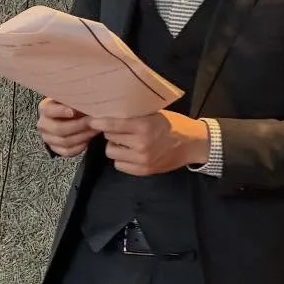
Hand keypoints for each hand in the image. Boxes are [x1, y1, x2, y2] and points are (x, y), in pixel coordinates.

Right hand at [38, 99, 96, 158]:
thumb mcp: (71, 98)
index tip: (73, 111)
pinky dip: (80, 146)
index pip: (49, 111)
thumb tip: (86, 101)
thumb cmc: (72, 105)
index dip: (61, 112)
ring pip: (65, 141)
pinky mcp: (56, 149)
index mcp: (44, 108)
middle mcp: (43, 124)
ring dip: (83, 136)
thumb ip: (75, 99)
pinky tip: (88, 139)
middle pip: (59, 129)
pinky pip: (68, 151)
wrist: (69, 117)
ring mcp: (48, 138)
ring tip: (94, 129)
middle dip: (78, 126)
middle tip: (92, 121)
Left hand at [90, 110, 209, 177]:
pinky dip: (122, 158)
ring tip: (126, 141)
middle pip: (109, 137)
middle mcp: (141, 144)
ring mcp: (141, 160)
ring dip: (115, 146)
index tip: (90, 120)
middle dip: (111, 132)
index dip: (99, 122)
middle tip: (120, 128)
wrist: (192, 144)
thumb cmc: (173, 124)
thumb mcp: (155, 114)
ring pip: (111, 152)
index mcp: (144, 126)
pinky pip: (119, 165)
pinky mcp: (143, 171)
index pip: (113, 125)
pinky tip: (131, 152)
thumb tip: (109, 112)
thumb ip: (134, 115)